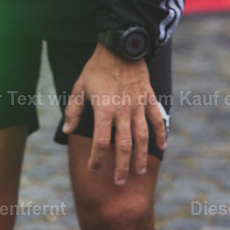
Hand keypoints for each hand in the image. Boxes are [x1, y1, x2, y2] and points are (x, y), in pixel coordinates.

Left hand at [62, 43, 165, 185]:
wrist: (120, 46)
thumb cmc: (96, 67)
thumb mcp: (79, 86)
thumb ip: (73, 110)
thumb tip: (67, 130)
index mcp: (104, 110)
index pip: (100, 142)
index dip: (96, 159)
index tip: (94, 169)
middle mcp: (122, 112)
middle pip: (123, 146)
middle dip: (120, 166)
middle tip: (119, 183)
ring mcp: (137, 106)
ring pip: (141, 137)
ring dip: (140, 156)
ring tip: (138, 171)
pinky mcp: (148, 98)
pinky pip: (156, 119)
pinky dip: (160, 134)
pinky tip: (162, 147)